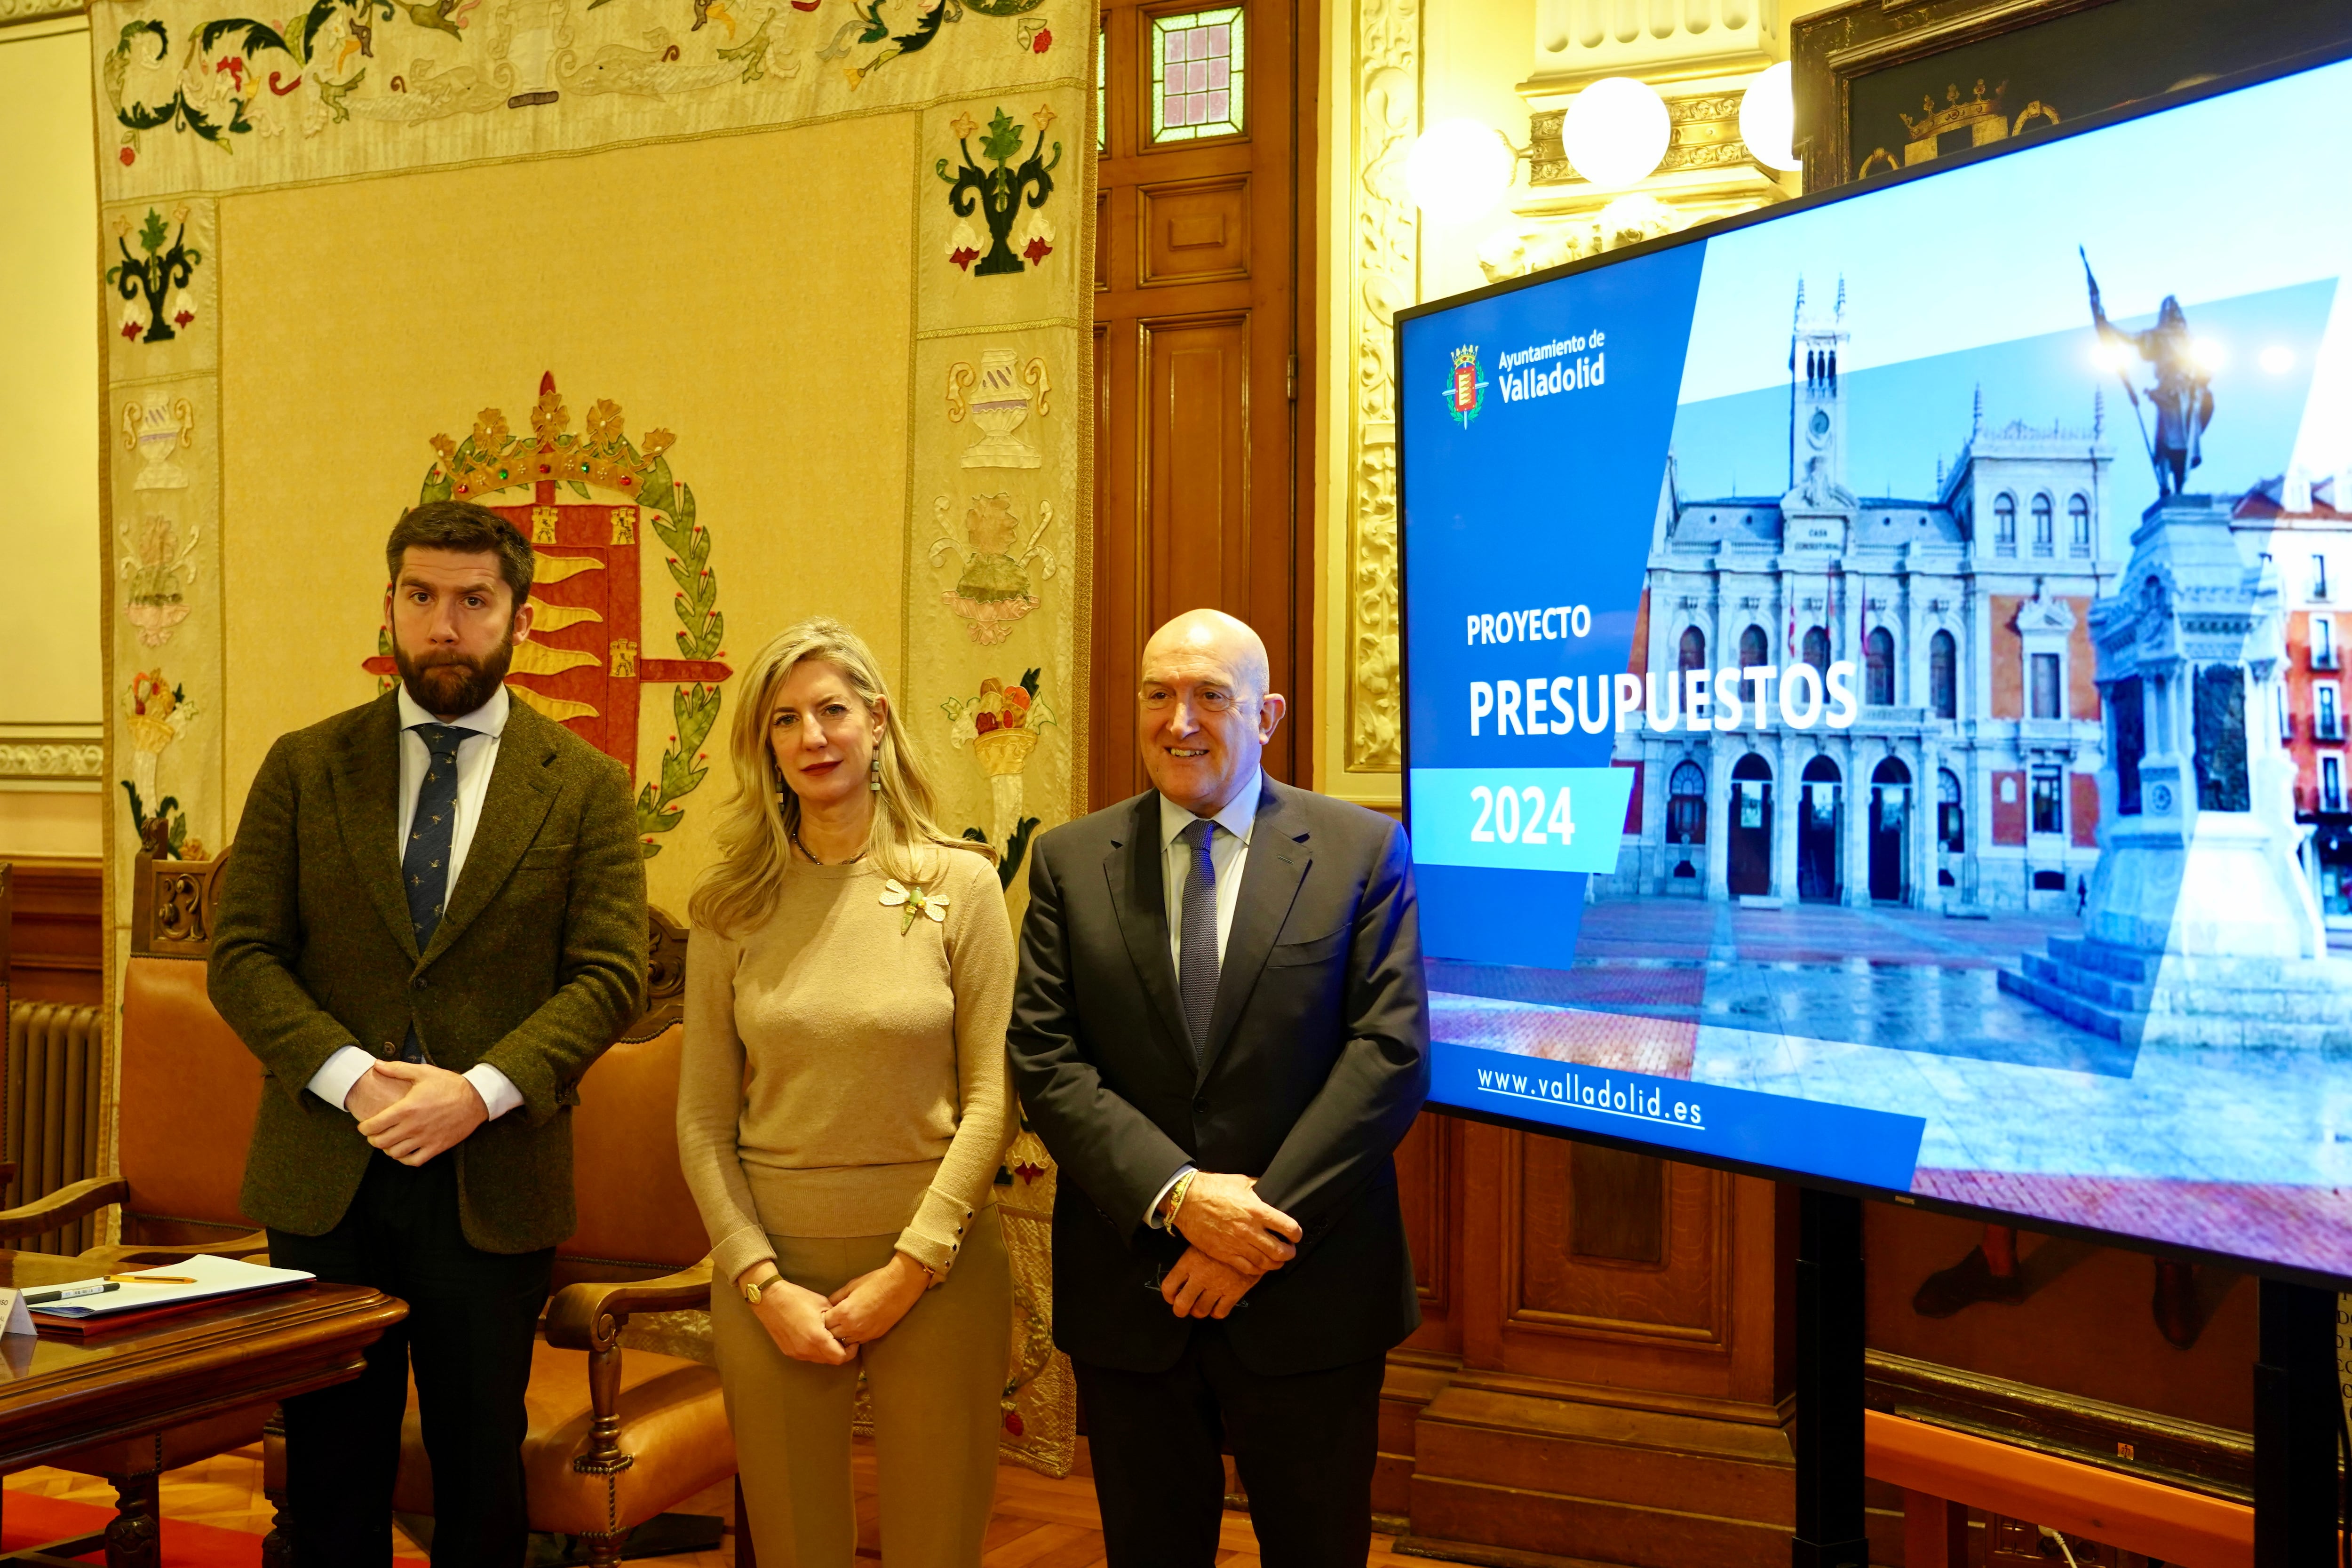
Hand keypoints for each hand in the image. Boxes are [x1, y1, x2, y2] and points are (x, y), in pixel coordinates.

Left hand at [354, 1062, 485, 1165]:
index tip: (365, 1126)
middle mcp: (413, 1126)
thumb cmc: (449, 1084)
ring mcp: (425, 1139)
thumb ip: (397, 1069)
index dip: (364, 1128)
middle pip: (381, 1142)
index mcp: (407, 1108)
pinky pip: (414, 1161)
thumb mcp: (423, 1072)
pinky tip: (404, 1151)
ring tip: (389, 1142)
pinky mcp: (437, 1147)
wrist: (476, 1098)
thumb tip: (376, 1064)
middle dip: (373, 1139)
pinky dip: (405, 1159)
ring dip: (388, 1149)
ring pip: (395, 1153)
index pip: (374, 1125)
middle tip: (375, 1134)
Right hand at [743, 1270, 854, 1364]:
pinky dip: (815, 1350)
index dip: (850, 1351)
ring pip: (819, 1359)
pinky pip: (807, 1356)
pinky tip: (814, 1336)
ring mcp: (796, 1353)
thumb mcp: (823, 1304)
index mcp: (817, 1338)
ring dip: (827, 1352)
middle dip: (840, 1351)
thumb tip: (844, 1327)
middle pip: (831, 1361)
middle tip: (842, 1338)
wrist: (769, 1299)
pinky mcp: (788, 1351)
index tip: (852, 1341)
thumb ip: (836, 1320)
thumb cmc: (797, 1298)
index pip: (840, 1357)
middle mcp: (806, 1350)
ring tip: (828, 1336)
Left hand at [822, 1253, 929, 1347]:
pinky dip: (854, 1336)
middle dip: (829, 1329)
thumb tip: (828, 1305)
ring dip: (841, 1335)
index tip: (825, 1313)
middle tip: (832, 1320)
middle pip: (831, 1336)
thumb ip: (836, 1297)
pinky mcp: (874, 1336)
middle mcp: (851, 1327)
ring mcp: (863, 1333)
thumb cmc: (875, 1282)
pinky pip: (858, 1341)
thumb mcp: (851, 1286)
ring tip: (843, 1325)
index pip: (824, 1324)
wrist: (899, 1286)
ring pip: (844, 1342)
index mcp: (843, 1313)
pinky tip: (856, 1327)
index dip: (823, 1318)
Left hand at [1161, 1247, 1256, 1318]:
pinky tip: (1217, 1306)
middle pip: (1182, 1304)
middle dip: (1180, 1310)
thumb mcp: (1202, 1241)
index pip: (1169, 1286)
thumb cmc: (1224, 1237)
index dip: (1168, 1295)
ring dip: (1198, 1311)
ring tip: (1200, 1306)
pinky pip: (1220, 1312)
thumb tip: (1181, 1272)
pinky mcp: (1234, 1293)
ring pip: (1200, 1311)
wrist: (1252, 1239)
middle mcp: (1200, 1277)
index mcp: (1189, 1262)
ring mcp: (1217, 1286)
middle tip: (1183, 1308)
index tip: (1172, 1296)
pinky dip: (1216, 1312)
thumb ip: (1191, 1258)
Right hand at [1172, 1172, 1300, 1275]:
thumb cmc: (1212, 1188)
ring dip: (1276, 1263)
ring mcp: (1237, 1244)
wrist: (1186, 1200)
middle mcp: (1249, 1230)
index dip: (1296, 1233)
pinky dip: (1258, 1270)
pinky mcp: (1224, 1254)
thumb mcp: (1241, 1181)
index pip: (1288, 1227)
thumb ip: (1259, 1188)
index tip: (1296, 1234)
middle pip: (1279, 1250)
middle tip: (1290, 1251)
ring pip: (1265, 1262)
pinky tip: (1261, 1266)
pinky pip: (1247, 1268)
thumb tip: (1270, 1190)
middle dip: (1289, 1253)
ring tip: (1278, 1260)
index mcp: (1257, 1210)